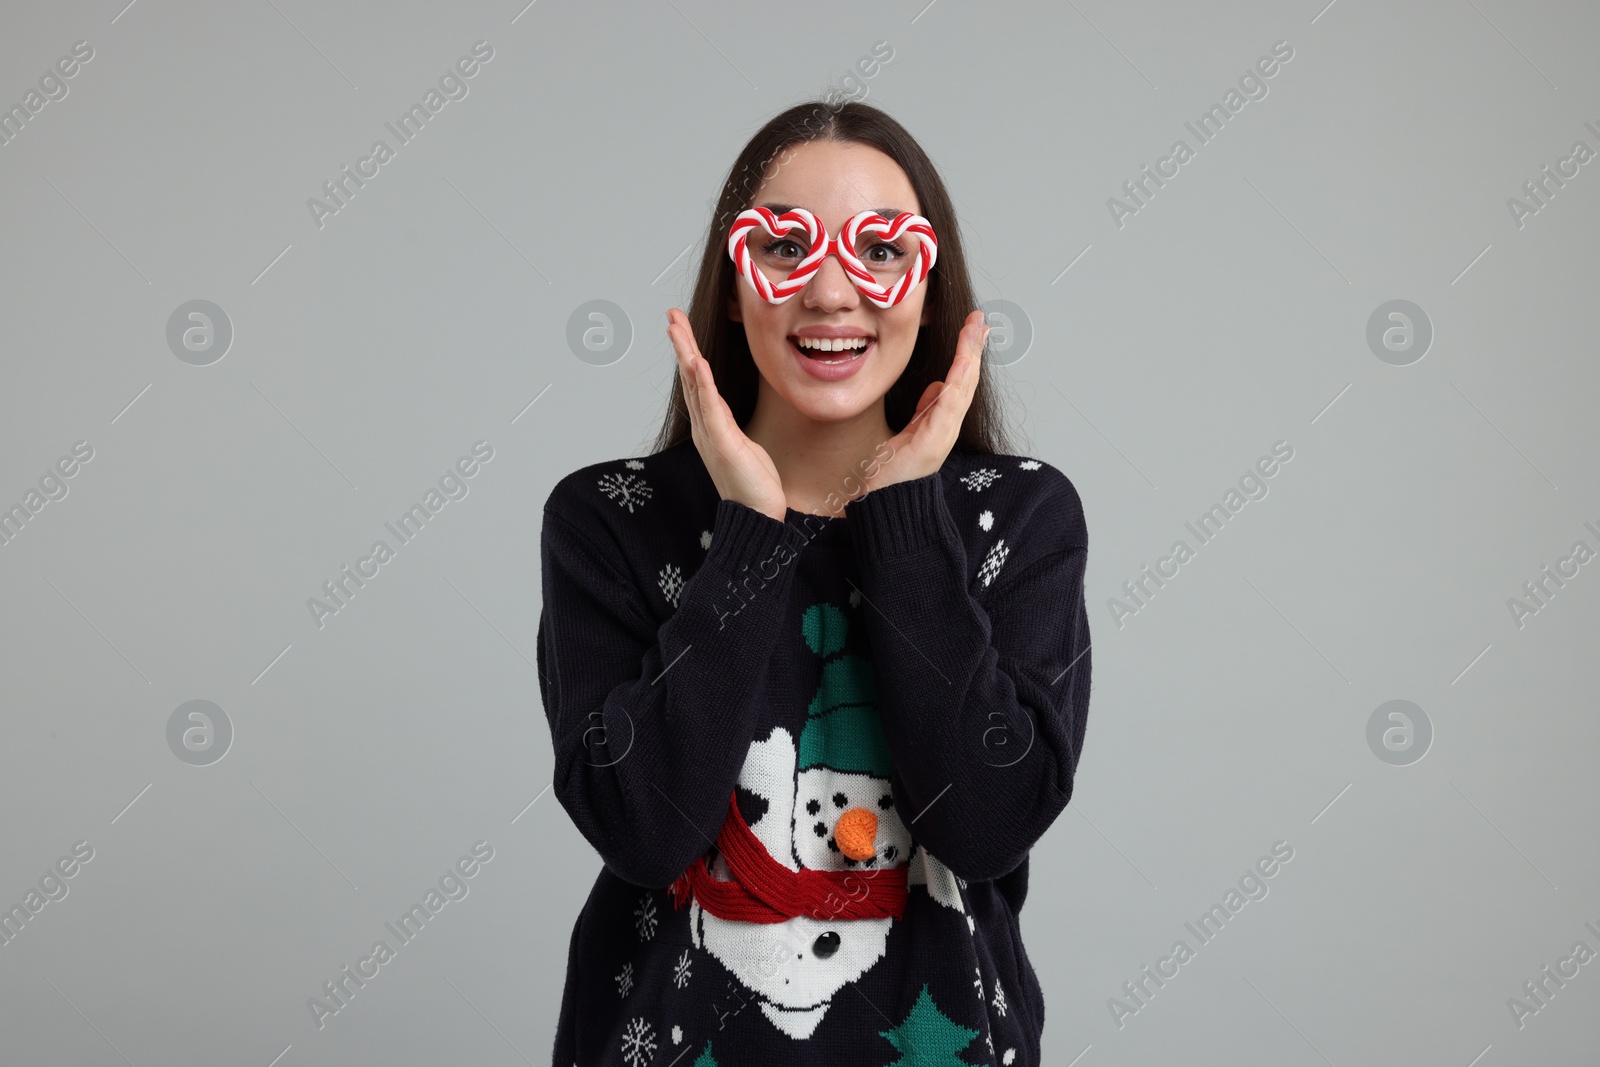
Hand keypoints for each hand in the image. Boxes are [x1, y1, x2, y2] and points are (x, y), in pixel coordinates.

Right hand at [667, 308, 787, 521]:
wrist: (757, 517)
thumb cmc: (753, 485)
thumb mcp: (743, 445)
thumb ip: (729, 425)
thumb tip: (723, 409)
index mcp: (711, 425)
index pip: (696, 381)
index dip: (688, 352)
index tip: (681, 327)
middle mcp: (705, 427)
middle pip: (690, 377)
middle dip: (681, 344)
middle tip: (671, 316)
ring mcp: (711, 434)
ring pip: (695, 386)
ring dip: (686, 354)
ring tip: (676, 328)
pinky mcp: (723, 442)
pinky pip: (711, 408)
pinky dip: (703, 384)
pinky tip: (697, 362)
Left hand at [864, 309, 988, 490]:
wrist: (883, 504)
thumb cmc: (893, 472)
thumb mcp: (909, 432)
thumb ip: (924, 410)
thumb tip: (936, 385)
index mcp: (941, 422)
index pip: (959, 381)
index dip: (967, 353)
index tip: (971, 327)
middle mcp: (947, 428)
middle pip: (967, 380)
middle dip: (973, 348)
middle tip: (978, 319)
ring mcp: (942, 436)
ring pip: (962, 389)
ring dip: (969, 357)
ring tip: (974, 331)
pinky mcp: (931, 443)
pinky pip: (947, 407)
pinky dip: (956, 383)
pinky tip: (962, 364)